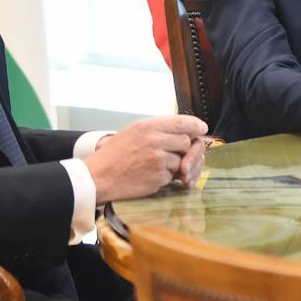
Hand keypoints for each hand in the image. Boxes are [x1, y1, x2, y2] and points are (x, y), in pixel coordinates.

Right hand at [84, 115, 207, 203]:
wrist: (98, 177)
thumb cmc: (115, 155)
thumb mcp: (134, 132)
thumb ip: (159, 130)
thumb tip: (185, 131)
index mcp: (149, 126)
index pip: (184, 122)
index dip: (196, 126)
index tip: (202, 129)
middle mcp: (155, 140)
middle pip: (187, 142)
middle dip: (186, 150)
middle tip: (178, 155)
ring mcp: (158, 159)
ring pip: (182, 161)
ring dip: (175, 166)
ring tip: (157, 166)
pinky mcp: (158, 177)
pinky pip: (172, 176)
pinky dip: (166, 178)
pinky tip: (151, 176)